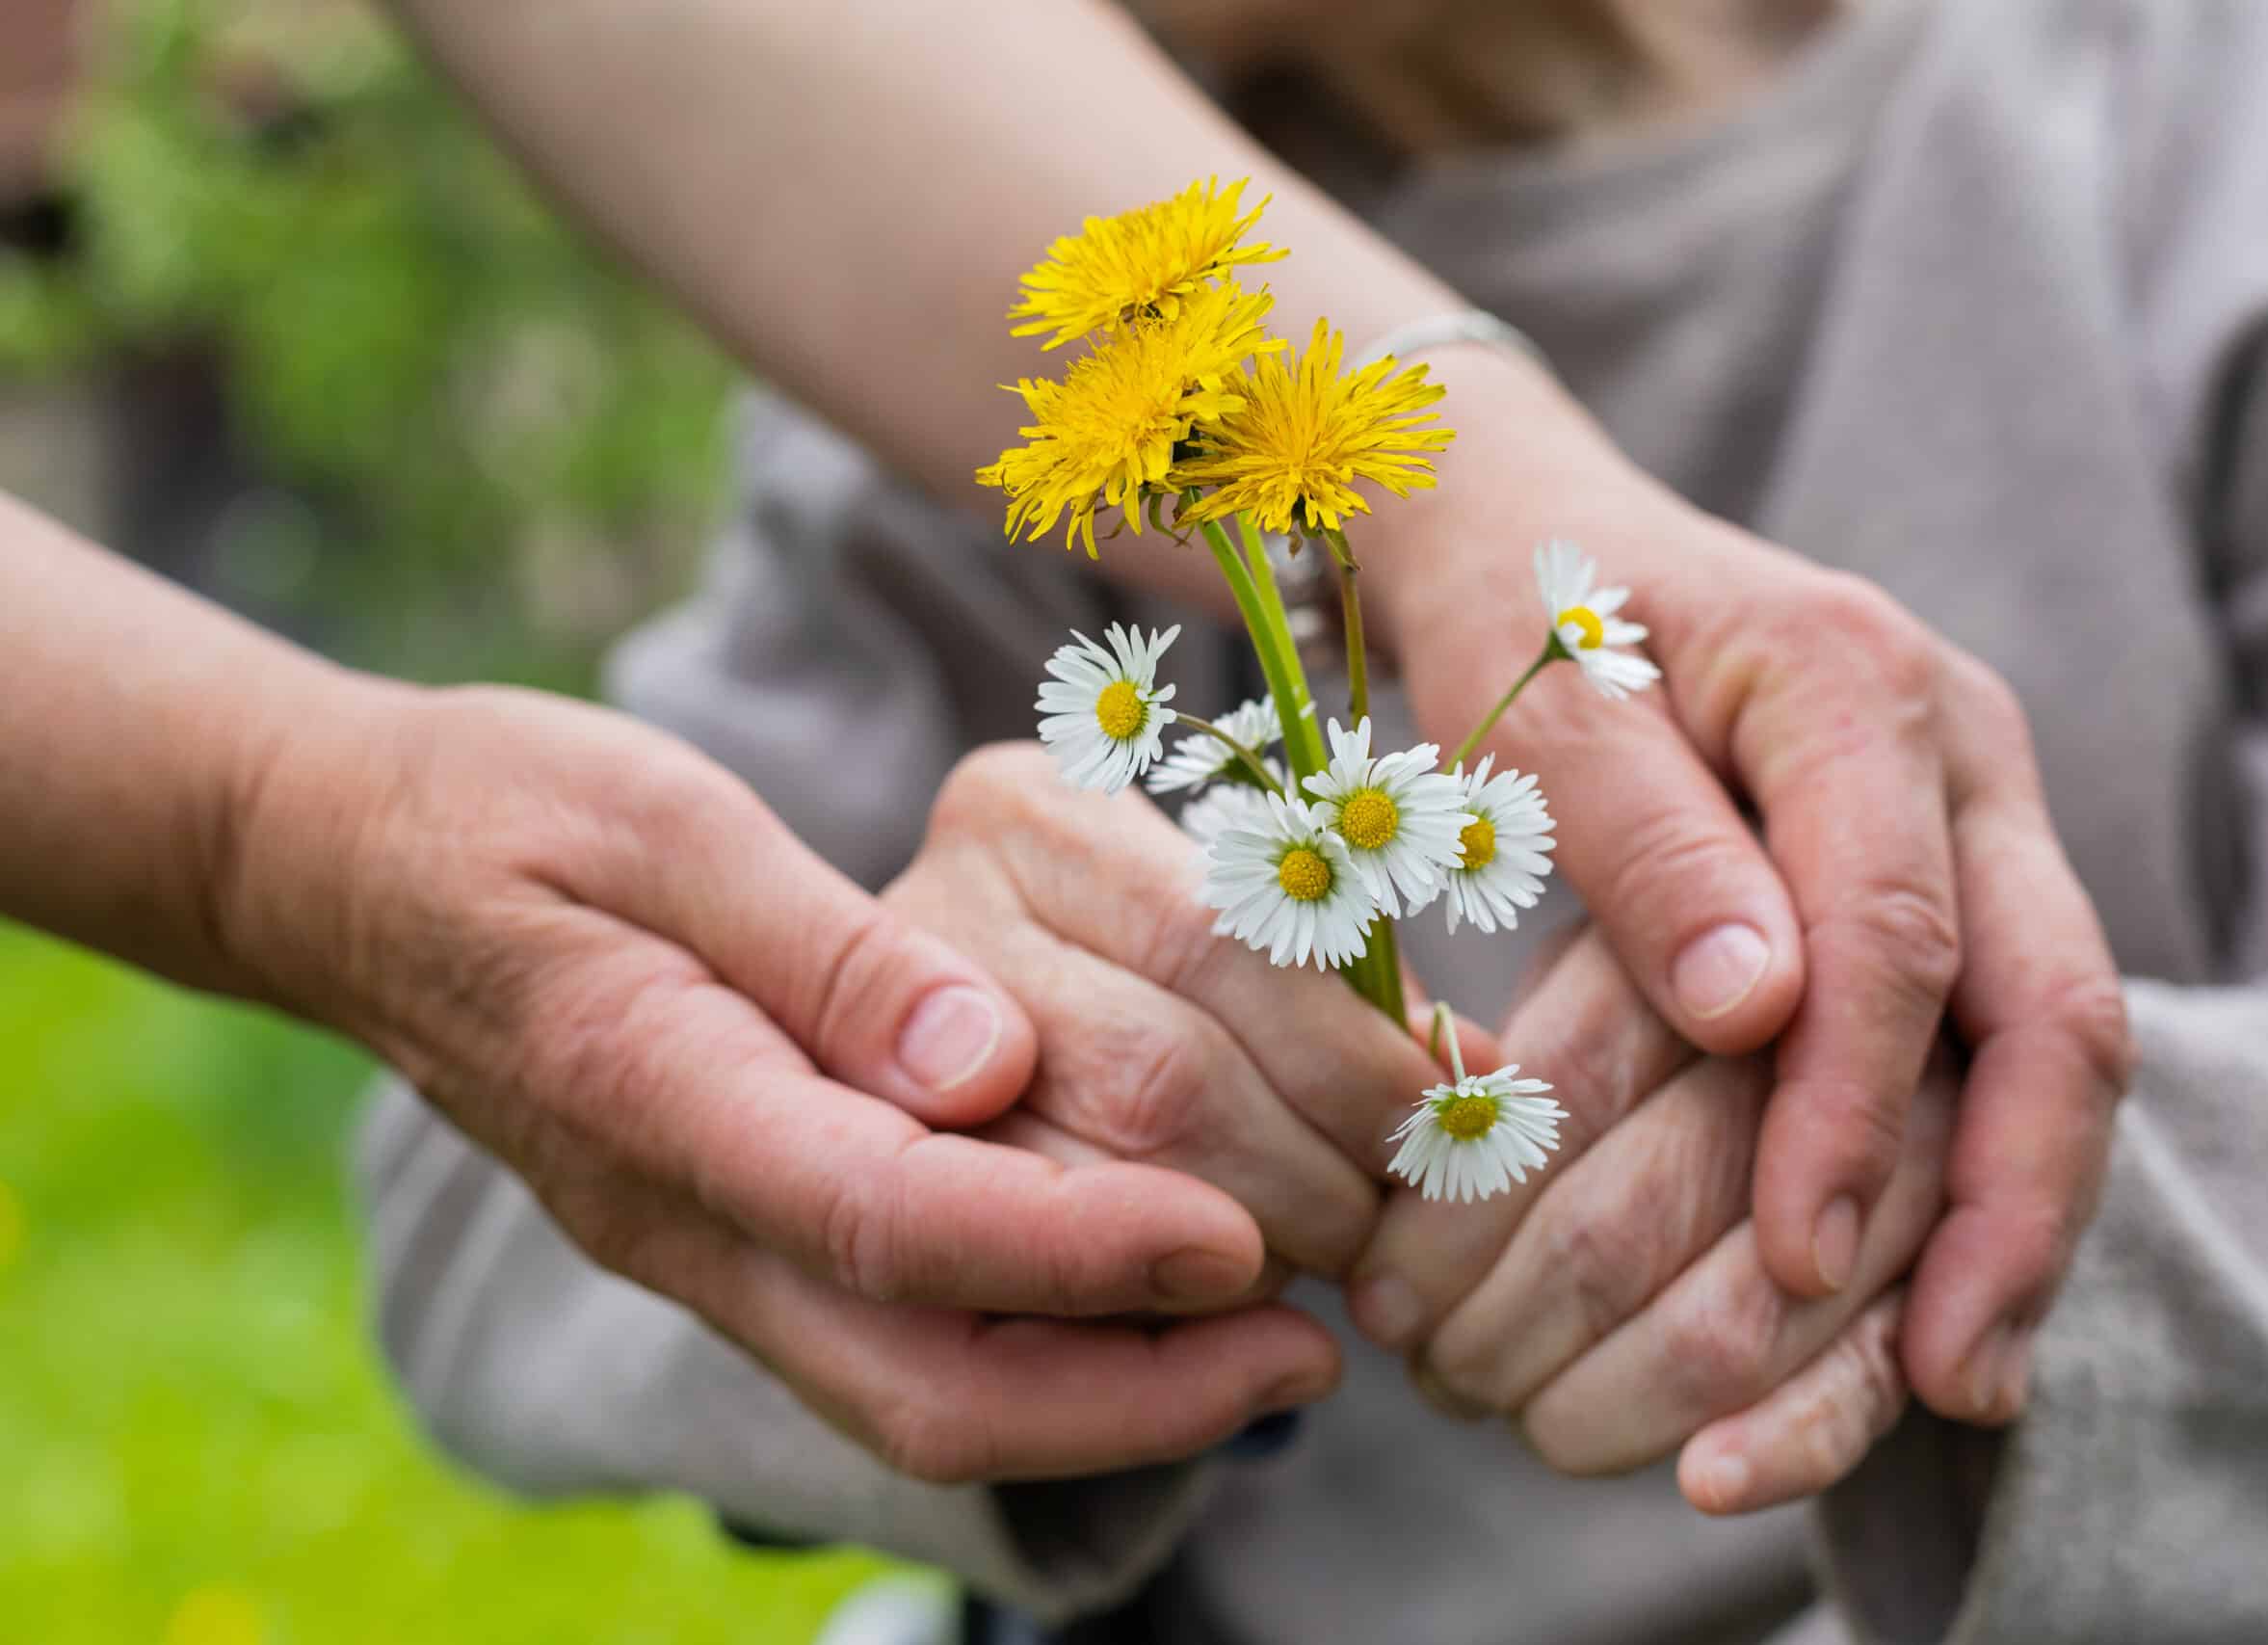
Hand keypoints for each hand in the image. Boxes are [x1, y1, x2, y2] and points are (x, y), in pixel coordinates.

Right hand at [221, 685, 1347, 1482]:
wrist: (348, 874)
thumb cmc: (505, 812)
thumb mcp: (657, 821)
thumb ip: (822, 948)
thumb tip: (991, 1062)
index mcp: (657, 1096)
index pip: (889, 1220)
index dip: (1073, 1247)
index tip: (1235, 1242)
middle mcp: (684, 1218)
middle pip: (920, 1384)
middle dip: (1130, 1395)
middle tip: (1308, 1350)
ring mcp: (704, 1250)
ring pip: (917, 1395)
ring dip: (1107, 1396)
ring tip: (1274, 1342)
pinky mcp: (734, 1240)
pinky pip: (897, 1345)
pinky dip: (1042, 1349)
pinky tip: (1150, 1298)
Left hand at [1373, 358, 2133, 1423]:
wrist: (1542, 532)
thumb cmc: (1520, 613)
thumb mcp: (1537, 703)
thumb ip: (1645, 840)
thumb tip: (1762, 1014)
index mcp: (1858, 683)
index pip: (1900, 926)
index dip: (1856, 1105)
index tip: (1798, 1253)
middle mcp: (1963, 759)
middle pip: (2056, 1001)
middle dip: (2012, 1201)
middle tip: (1951, 1371)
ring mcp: (1978, 829)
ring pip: (2059, 1046)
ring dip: (2016, 1221)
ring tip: (1956, 1384)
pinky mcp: (1955, 897)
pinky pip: (2002, 1054)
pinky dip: (1975, 1185)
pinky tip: (1932, 1323)